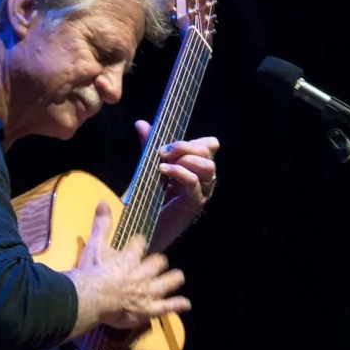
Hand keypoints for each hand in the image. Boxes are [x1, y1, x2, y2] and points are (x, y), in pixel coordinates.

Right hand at [65, 200, 190, 337]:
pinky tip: (185, 303)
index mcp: (130, 256)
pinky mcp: (148, 308)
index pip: (139, 243)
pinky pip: (168, 306)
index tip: (137, 243)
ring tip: (176, 277)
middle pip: (158, 262)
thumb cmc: (92, 271)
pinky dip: (177, 304)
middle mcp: (143, 272)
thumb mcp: (95, 244)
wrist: (91, 297)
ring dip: (173, 278)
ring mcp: (148, 291)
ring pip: (168, 281)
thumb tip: (103, 201)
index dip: (138, 242)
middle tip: (157, 263)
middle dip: (158, 261)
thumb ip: (102, 224)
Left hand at [134, 120, 219, 250]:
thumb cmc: (145, 198)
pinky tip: (163, 171)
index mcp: (195, 167)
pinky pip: (194, 183)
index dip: (194, 140)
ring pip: (207, 166)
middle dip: (185, 146)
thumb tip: (141, 123)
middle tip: (163, 151)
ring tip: (163, 164)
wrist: (139, 226)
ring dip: (185, 159)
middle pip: (209, 152)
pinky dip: (179, 172)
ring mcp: (200, 192)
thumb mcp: (147, 166)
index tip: (168, 144)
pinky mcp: (193, 204)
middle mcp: (202, 178)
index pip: (209, 145)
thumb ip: (147, 146)